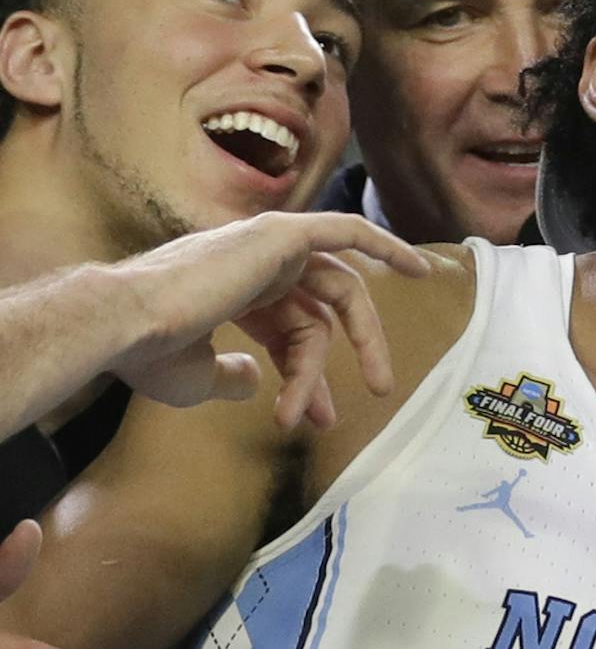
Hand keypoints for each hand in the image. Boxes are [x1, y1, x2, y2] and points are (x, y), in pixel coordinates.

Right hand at [113, 213, 428, 430]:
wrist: (125, 328)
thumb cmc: (150, 354)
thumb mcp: (199, 376)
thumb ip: (234, 374)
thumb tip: (258, 380)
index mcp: (234, 291)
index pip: (291, 327)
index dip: (307, 373)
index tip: (311, 417)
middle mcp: (254, 263)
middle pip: (322, 309)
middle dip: (347, 355)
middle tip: (376, 393)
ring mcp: (268, 245)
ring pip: (338, 291)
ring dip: (363, 338)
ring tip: (378, 384)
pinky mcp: (281, 234)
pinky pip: (346, 231)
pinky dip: (383, 243)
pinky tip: (418, 268)